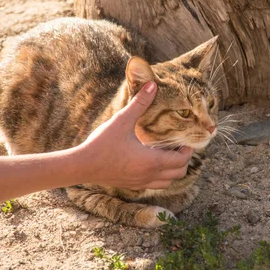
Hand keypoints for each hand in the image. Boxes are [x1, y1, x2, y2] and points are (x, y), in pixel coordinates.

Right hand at [76, 81, 193, 188]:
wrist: (82, 166)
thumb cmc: (102, 143)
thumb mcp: (122, 120)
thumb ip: (139, 103)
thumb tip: (152, 84)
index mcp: (152, 161)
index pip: (181, 160)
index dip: (188, 150)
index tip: (185, 140)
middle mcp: (149, 175)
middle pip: (179, 173)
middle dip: (183, 160)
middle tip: (178, 146)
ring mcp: (141, 183)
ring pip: (167, 182)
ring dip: (172, 169)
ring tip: (166, 153)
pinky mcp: (132, 185)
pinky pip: (154, 185)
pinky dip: (160, 176)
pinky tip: (151, 161)